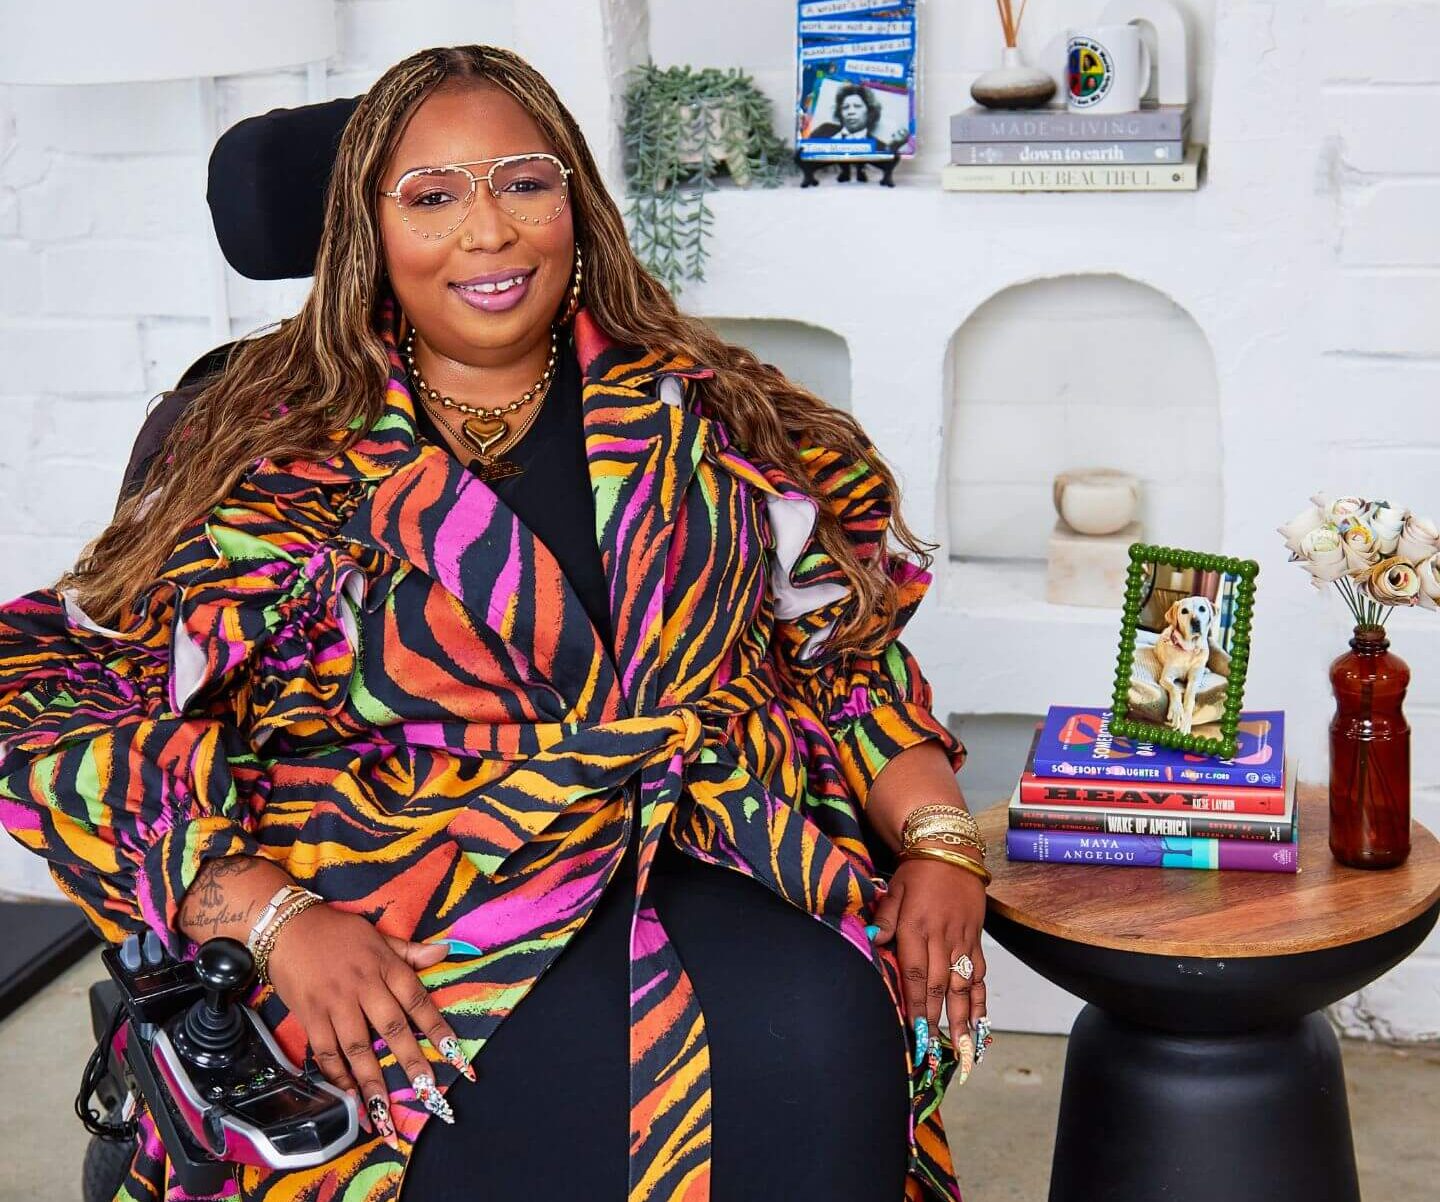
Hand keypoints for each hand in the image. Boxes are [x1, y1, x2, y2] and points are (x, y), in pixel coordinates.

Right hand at [266, 904, 468, 1145]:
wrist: (287, 927)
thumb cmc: (337, 932)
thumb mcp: (377, 935)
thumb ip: (409, 951)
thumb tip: (444, 952)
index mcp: (384, 966)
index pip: (417, 1001)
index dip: (437, 1029)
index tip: (454, 1055)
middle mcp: (363, 986)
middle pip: (392, 1028)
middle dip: (411, 1061)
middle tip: (427, 1091)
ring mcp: (335, 1003)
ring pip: (358, 1047)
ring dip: (372, 1081)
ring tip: (385, 1110)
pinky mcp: (309, 1016)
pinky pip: (325, 1051)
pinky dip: (337, 1074)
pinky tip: (349, 1095)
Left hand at [869, 852, 987, 1084]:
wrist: (950, 850)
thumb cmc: (916, 872)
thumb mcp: (892, 891)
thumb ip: (884, 920)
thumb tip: (872, 943)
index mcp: (917, 927)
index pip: (916, 973)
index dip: (917, 1003)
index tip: (915, 1029)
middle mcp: (942, 936)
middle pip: (940, 985)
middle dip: (938, 1018)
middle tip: (937, 1050)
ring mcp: (963, 939)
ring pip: (964, 984)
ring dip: (962, 1017)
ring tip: (963, 1047)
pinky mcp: (976, 938)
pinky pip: (980, 973)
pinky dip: (980, 999)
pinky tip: (979, 1022)